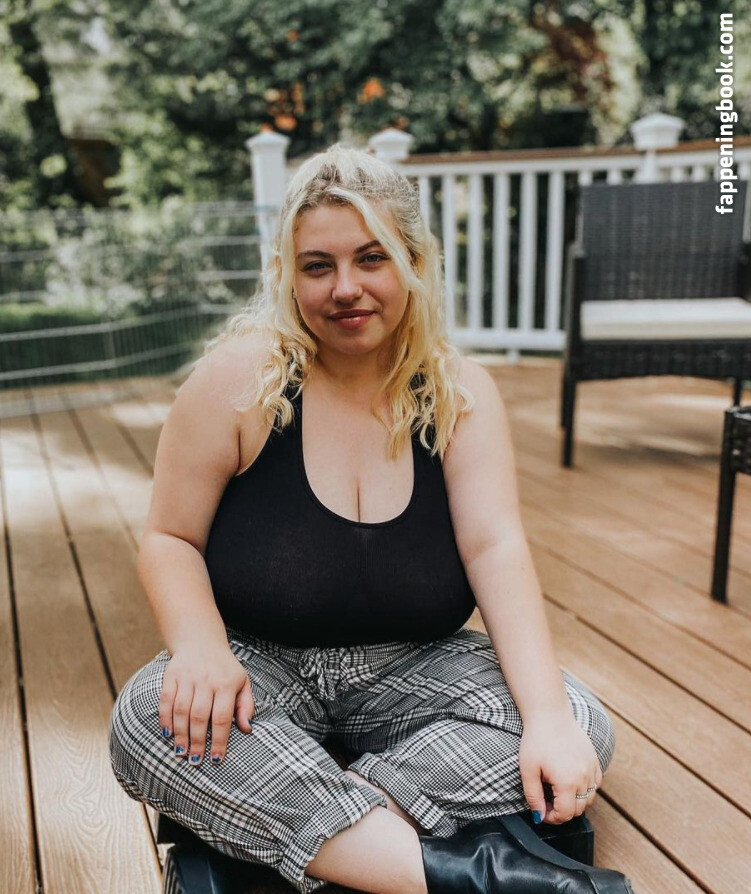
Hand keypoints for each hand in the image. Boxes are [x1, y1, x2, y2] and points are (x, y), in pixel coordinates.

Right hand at [158, 644, 254, 765]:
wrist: (201, 641)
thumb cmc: (225, 669)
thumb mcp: (242, 682)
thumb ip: (246, 706)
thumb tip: (247, 729)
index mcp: (226, 683)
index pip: (222, 717)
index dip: (219, 741)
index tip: (216, 760)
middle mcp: (206, 679)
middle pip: (199, 716)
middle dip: (197, 742)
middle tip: (195, 761)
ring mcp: (187, 677)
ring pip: (181, 710)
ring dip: (180, 735)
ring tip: (181, 753)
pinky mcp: (171, 675)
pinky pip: (166, 701)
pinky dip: (165, 719)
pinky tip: (168, 734)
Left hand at [518, 712, 602, 823]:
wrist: (550, 715)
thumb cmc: (537, 740)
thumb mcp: (528, 770)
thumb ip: (533, 797)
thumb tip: (539, 817)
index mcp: (567, 782)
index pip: (565, 815)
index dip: (552, 818)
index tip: (542, 812)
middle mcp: (584, 778)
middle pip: (578, 810)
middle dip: (562, 811)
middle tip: (547, 800)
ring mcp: (592, 769)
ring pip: (588, 799)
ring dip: (574, 801)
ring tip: (557, 790)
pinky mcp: (595, 761)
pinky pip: (595, 784)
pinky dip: (585, 789)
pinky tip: (571, 780)